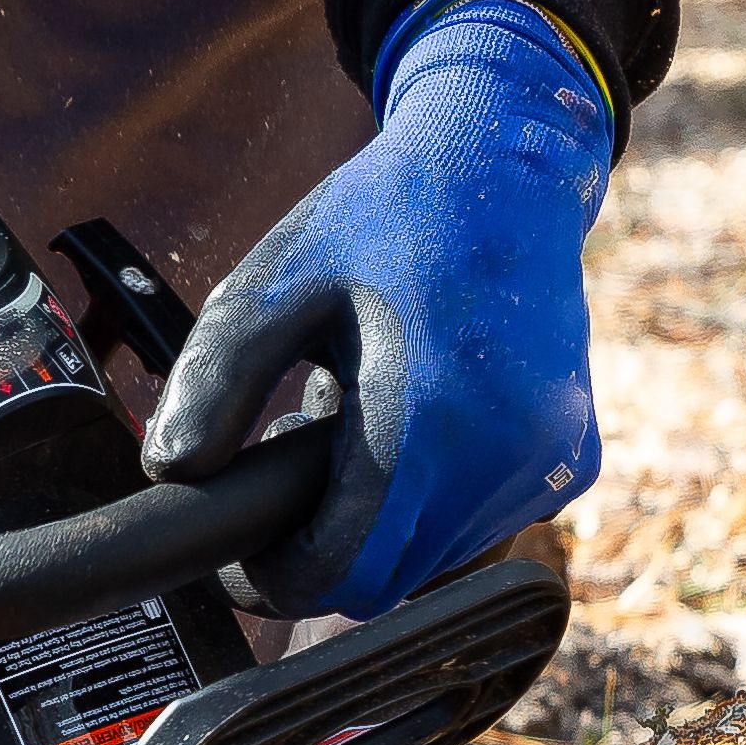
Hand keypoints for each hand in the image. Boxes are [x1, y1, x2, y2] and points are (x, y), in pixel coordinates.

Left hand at [141, 0, 613, 618]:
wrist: (508, 164)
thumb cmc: (388, 217)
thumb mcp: (279, 280)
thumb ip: (217, 376)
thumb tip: (171, 468)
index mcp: (430, 419)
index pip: (344, 572)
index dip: (278, 579)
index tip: (244, 555)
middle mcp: (504, 458)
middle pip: (387, 580)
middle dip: (328, 547)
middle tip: (292, 461)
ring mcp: (548, 465)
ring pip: (436, 561)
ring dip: (384, 524)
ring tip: (359, 426)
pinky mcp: (574, 463)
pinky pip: (484, 527)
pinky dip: (438, 504)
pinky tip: (418, 425)